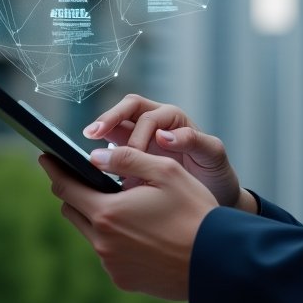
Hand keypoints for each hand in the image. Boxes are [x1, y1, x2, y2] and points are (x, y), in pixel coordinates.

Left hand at [40, 147, 216, 299]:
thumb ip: (128, 159)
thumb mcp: (167, 172)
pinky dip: (114, 238)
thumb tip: (95, 155)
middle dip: (75, 192)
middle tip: (85, 177)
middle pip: (72, 211)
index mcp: (108, 213)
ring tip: (121, 204)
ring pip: (90, 233)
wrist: (216, 261)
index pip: (67, 188)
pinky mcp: (124, 280)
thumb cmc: (195, 212)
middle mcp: (102, 243)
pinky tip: (139, 231)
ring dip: (98, 216)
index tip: (46, 158)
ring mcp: (112, 265)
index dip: (55, 170)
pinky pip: (108, 254)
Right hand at [83, 95, 254, 211]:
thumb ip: (193, 140)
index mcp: (175, 119)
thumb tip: (163, 136)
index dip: (138, 134)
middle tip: (92, 134)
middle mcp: (157, 122)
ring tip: (86, 151)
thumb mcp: (213, 155)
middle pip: (128, 108)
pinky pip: (113, 146)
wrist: (214, 194)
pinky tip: (94, 168)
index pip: (149, 117)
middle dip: (110, 119)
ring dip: (101, 132)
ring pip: (116, 124)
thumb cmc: (215, 172)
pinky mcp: (133, 153)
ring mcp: (142, 136)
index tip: (133, 155)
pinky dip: (103, 154)